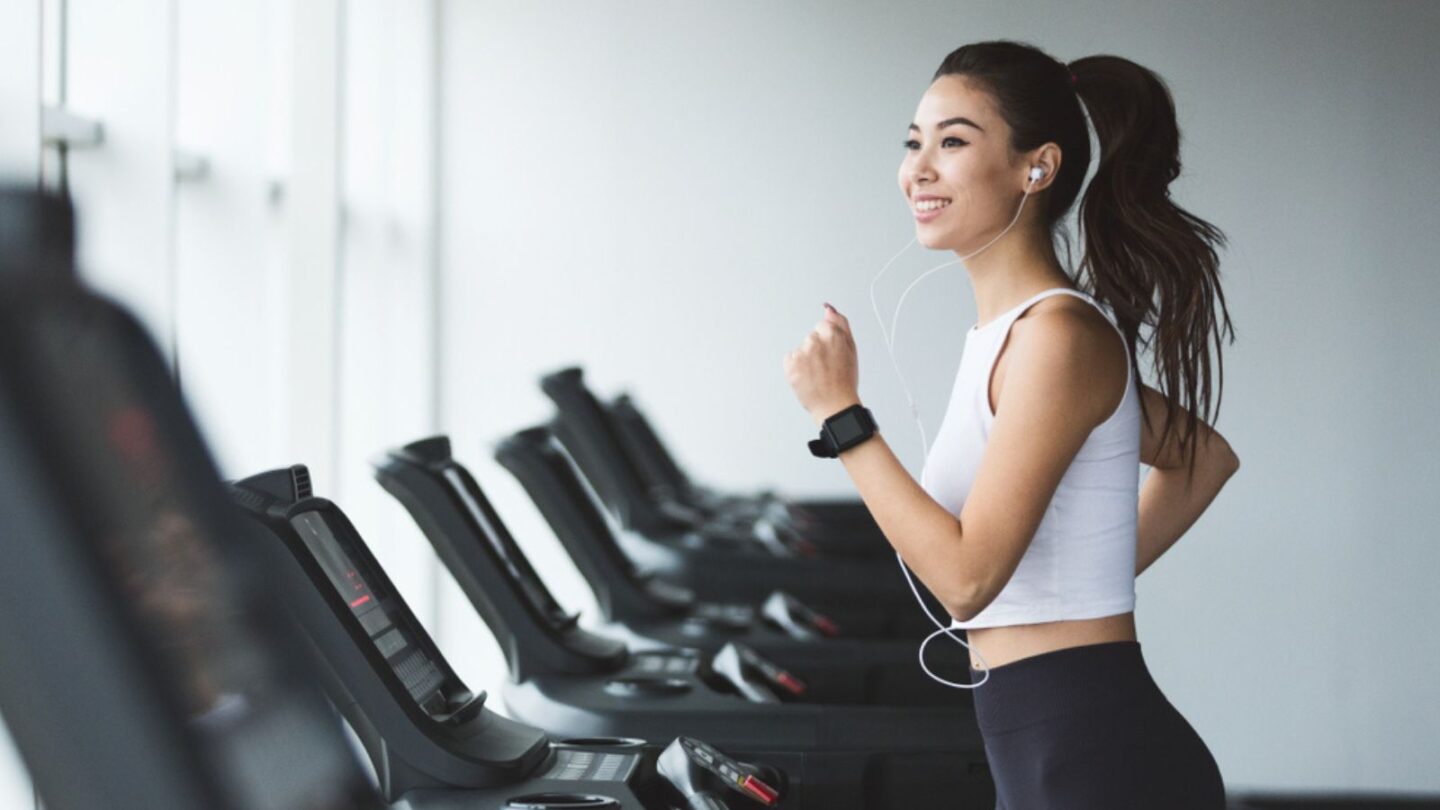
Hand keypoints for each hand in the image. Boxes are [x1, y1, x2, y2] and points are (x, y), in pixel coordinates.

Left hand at [783, 303, 860, 424]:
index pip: (822, 327)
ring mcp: (802, 353)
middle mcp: (816, 341)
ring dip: (805, 359)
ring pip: (800, 349)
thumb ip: (840, 324)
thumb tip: (828, 309)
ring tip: (817, 375)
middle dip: (816, 350)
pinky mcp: (791, 365)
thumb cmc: (845, 381)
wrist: (835, 406)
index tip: (832, 356)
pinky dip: (795, 367)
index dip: (828, 343)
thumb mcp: (851, 349)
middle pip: (810, 338)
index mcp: (834, 335)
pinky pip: (789, 359)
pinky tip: (807, 377)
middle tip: (826, 368)